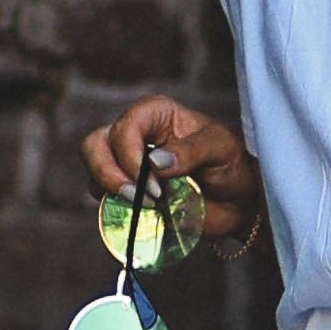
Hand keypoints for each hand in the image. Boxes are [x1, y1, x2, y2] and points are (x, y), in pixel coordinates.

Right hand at [79, 94, 261, 247]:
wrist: (237, 201)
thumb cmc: (231, 164)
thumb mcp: (220, 150)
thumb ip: (191, 152)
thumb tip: (155, 162)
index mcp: (156, 114)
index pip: (125, 125)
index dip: (129, 155)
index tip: (154, 184)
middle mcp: (135, 135)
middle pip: (95, 144)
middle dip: (107, 173)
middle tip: (138, 197)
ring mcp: (126, 164)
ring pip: (93, 171)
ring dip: (111, 193)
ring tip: (147, 207)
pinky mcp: (127, 192)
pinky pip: (103, 199)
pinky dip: (115, 210)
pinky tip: (144, 216)